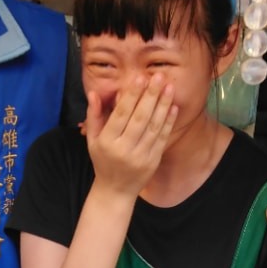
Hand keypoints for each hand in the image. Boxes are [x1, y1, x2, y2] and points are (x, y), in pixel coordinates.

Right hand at [84, 76, 178, 199]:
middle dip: (151, 96)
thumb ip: (94, 115)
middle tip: (159, 76)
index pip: (121, 115)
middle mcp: (124, 149)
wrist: (115, 191)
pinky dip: (168, 122)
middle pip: (140, 118)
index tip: (140, 78)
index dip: (131, 96)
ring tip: (169, 86)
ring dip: (163, 105)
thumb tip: (94, 92)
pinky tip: (173, 106)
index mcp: (107, 142)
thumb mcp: (93, 140)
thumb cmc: (103, 160)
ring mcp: (141, 157)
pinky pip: (162, 138)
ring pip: (154, 127)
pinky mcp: (153, 161)